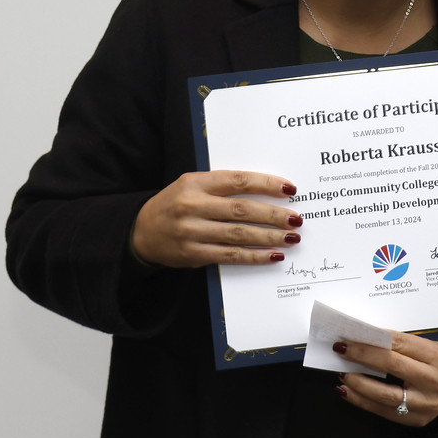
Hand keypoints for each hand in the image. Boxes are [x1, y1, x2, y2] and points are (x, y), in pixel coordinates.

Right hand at [130, 170, 300, 268]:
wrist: (141, 231)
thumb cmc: (176, 204)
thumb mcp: (193, 185)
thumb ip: (223, 186)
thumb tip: (267, 191)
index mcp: (195, 183)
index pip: (238, 181)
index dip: (266, 184)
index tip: (289, 188)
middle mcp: (193, 206)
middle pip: (242, 209)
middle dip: (273, 214)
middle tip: (296, 218)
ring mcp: (192, 232)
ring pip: (239, 234)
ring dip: (269, 237)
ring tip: (291, 237)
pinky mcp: (193, 254)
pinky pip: (230, 256)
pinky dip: (254, 256)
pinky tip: (273, 255)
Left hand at [334, 330, 437, 428]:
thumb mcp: (431, 349)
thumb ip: (403, 345)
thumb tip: (366, 339)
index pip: (399, 343)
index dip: (372, 339)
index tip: (351, 336)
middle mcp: (434, 380)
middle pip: (391, 364)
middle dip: (362, 356)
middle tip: (342, 350)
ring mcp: (425, 402)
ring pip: (385, 393)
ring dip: (359, 382)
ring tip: (343, 373)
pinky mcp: (416, 419)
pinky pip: (383, 411)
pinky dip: (362, 401)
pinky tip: (347, 392)